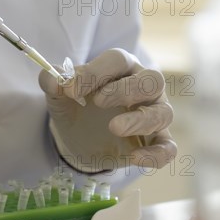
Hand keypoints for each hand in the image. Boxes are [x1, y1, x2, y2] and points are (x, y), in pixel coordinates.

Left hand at [39, 48, 176, 172]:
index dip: (96, 72)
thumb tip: (53, 81)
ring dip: (141, 120)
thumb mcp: (59, 94)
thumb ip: (52, 83)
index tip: (72, 89)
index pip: (118, 61)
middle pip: (152, 80)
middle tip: (98, 102)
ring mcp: (153, 114)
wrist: (78, 136)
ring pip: (163, 113)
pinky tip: (134, 158)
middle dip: (126, 90)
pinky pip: (168, 148)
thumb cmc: (75, 105)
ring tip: (114, 128)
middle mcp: (144, 87)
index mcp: (120, 68)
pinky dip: (155, 154)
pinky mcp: (154, 142)